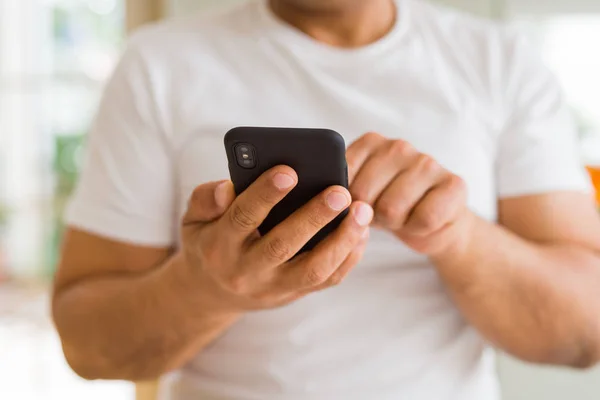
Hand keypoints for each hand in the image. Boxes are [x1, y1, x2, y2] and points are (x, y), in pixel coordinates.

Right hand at [179, 166, 373, 311]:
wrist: (212, 292)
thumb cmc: (208, 241)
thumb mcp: (193, 219)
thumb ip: (206, 199)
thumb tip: (228, 188)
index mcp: (218, 245)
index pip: (242, 218)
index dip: (265, 194)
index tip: (289, 170)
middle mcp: (246, 271)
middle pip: (282, 246)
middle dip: (314, 217)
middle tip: (340, 192)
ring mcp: (273, 288)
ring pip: (313, 270)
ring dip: (342, 240)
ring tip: (363, 210)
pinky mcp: (294, 295)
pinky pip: (327, 281)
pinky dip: (349, 256)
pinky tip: (362, 231)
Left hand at [347, 132, 470, 256]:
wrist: (434, 224)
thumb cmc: (389, 206)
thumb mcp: (358, 194)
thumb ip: (340, 187)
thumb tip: (329, 196)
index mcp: (370, 143)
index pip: (341, 175)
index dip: (347, 201)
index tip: (357, 204)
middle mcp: (398, 146)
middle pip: (363, 195)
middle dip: (369, 215)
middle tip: (382, 214)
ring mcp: (428, 162)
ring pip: (391, 209)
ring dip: (394, 224)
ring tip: (402, 216)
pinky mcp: (454, 184)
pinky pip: (424, 219)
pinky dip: (419, 229)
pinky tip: (421, 221)